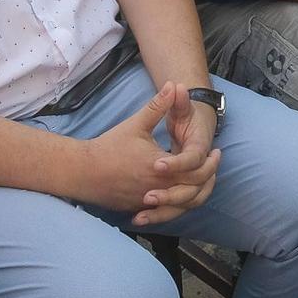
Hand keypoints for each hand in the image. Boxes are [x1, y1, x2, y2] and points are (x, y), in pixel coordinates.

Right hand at [82, 82, 221, 226]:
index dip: (210, 163)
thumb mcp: (136, 124)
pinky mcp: (138, 208)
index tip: (216, 152)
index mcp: (160, 168)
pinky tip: (181, 193)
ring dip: (194, 195)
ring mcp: (147, 202)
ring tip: (201, 181)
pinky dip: (176, 205)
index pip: (196, 171)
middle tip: (213, 166)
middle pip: (193, 192)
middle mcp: (156, 188)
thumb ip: (158, 106)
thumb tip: (174, 84)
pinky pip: (163, 212)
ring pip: (180, 207)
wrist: (82, 171)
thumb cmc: (109, 147)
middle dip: (207, 180)